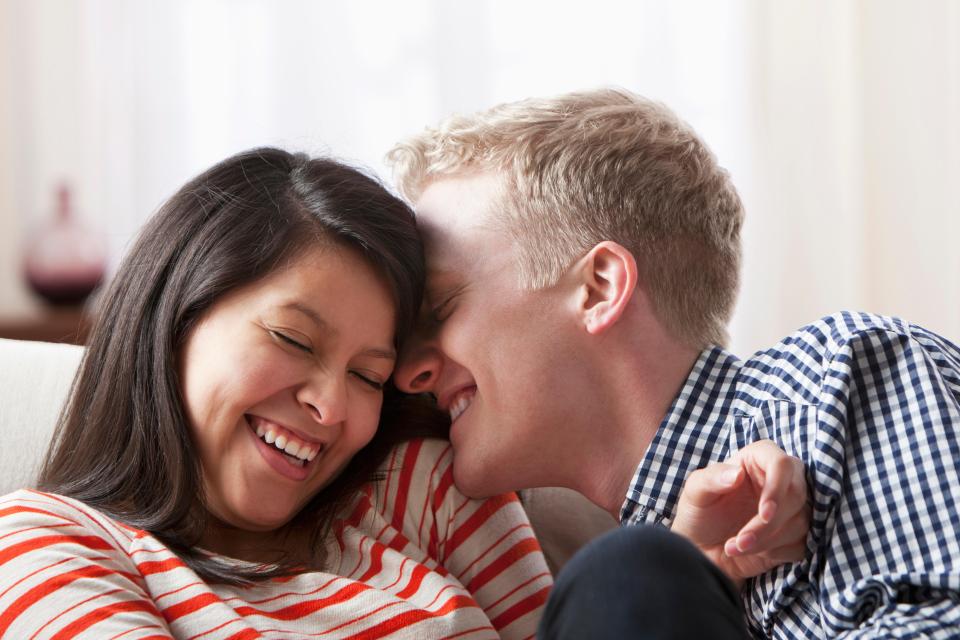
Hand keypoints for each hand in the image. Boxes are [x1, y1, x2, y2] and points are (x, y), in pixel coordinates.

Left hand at [670, 440, 809, 587]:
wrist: (701, 549)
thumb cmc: (697, 513)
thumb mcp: (695, 493)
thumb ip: (711, 478)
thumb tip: (737, 474)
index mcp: (757, 460)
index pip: (781, 463)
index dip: (777, 488)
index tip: (764, 513)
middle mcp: (779, 480)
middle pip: (795, 495)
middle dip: (768, 524)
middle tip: (740, 540)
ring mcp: (789, 509)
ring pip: (799, 522)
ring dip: (768, 541)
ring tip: (735, 547)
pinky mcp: (794, 535)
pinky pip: (802, 544)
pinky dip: (776, 553)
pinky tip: (752, 553)